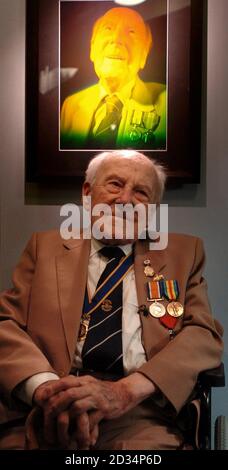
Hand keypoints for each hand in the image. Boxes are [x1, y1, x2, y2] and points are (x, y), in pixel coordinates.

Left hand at [39, 372, 155, 420]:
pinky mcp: (103, 410)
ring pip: (77, 405)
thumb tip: (54, 388)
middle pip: (68, 393)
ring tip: (58, 425)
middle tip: (47, 414)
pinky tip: (74, 433)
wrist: (123, 393)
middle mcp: (90, 387)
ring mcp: (97, 398)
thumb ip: (73, 385)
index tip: (40, 397)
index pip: (65, 381)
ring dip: (66, 416)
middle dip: (55, 404)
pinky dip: (80, 427)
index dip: (51, 389)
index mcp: (84, 380)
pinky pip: (89, 419)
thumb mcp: (87, 383)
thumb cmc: (101, 390)